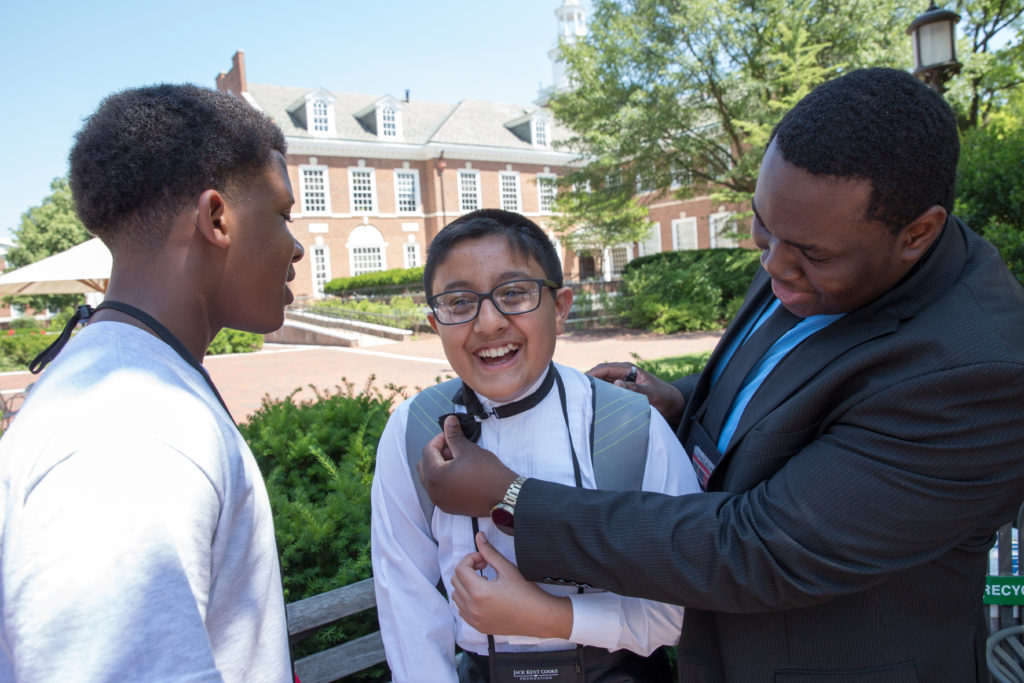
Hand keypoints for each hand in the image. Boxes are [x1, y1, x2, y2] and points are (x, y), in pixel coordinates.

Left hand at [418, 415, 517, 516]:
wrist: (504, 496)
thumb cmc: (487, 473)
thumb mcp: (468, 449)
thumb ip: (454, 435)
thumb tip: (449, 420)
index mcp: (435, 476)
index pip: (428, 451)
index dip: (439, 439)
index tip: (451, 435)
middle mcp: (433, 491)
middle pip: (425, 466)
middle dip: (436, 454)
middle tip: (453, 448)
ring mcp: (440, 501)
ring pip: (431, 479)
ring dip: (439, 467)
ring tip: (458, 461)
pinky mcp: (449, 507)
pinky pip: (439, 491)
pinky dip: (444, 480)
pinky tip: (460, 475)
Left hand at [451, 532, 571, 638]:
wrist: (538, 617)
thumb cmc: (527, 594)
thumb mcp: (507, 569)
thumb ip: (489, 552)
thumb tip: (479, 537)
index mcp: (480, 592)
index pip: (460, 568)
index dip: (471, 559)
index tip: (483, 559)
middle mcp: (473, 608)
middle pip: (456, 580)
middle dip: (467, 570)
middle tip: (484, 567)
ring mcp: (474, 619)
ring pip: (456, 595)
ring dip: (466, 584)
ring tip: (484, 582)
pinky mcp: (478, 626)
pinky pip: (462, 609)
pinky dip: (467, 599)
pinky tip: (483, 596)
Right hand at [587, 361, 685, 424]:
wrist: (672, 404)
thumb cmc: (664, 396)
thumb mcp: (651, 393)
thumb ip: (635, 389)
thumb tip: (616, 384)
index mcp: (628, 369)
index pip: (605, 368)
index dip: (593, 373)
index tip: (582, 380)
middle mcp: (622, 374)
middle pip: (600, 375)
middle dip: (588, 380)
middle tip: (576, 390)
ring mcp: (621, 383)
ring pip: (601, 384)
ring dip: (593, 389)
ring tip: (581, 397)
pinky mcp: (621, 392)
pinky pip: (606, 392)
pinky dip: (599, 396)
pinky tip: (592, 403)